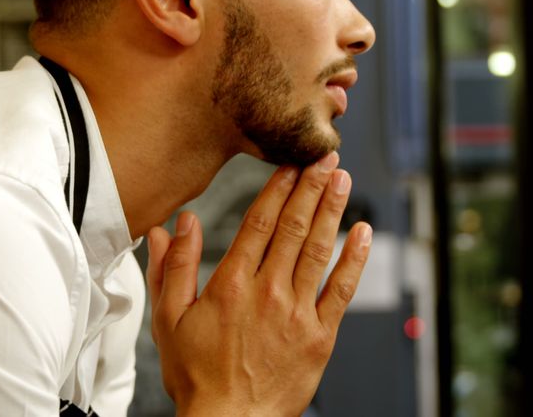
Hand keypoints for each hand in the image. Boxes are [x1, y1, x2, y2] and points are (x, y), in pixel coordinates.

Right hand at [146, 152, 372, 415]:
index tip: (291, 163)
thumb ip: (172, 268)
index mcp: (231, 284)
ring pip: (318, 250)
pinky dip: (355, 259)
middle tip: (326, 156)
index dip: (278, 188)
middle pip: (293, 227)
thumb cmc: (197, 376)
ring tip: (343, 179)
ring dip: (332, 210)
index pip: (259, 222)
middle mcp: (268, 292)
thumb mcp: (169, 320)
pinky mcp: (320, 336)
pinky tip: (364, 232)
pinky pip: (343, 290)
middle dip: (311, 187)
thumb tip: (177, 225)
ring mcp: (298, 313)